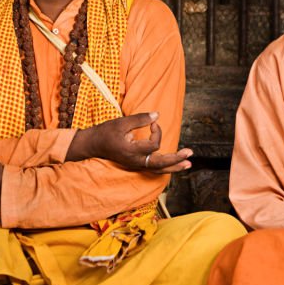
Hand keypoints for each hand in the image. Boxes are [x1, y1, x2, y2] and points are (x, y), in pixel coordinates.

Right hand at [68, 112, 192, 173]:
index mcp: (131, 151)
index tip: (154, 122)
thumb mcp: (121, 122)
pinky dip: (165, 168)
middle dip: (176, 159)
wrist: (93, 145)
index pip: (153, 146)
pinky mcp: (136, 164)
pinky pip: (154, 169)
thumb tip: (157, 115)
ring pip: (158, 169)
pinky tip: (175, 166)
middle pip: (160, 164)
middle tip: (190, 154)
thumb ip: (140, 119)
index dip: (158, 132)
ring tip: (188, 164)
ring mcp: (136, 165)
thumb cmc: (106, 132)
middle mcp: (135, 161)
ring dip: (174, 167)